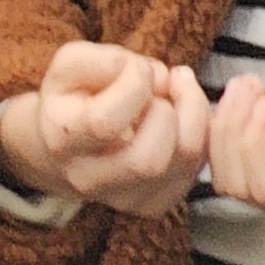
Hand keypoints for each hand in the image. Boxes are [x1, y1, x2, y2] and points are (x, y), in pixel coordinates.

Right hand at [0, 41, 211, 218]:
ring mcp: (124, 199)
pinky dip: (201, 135)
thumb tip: (153, 77)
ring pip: (183, 162)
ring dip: (194, 116)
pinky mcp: (153, 204)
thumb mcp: (71, 65)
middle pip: (147, 160)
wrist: (66, 143)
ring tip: (178, 93)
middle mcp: (89, 179)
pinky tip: (181, 118)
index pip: (106, 123)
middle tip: (164, 86)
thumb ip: (105, 60)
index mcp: (63, 140)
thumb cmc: (74, 98)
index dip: (134, 84)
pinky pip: (197, 169)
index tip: (137, 68)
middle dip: (170, 109)